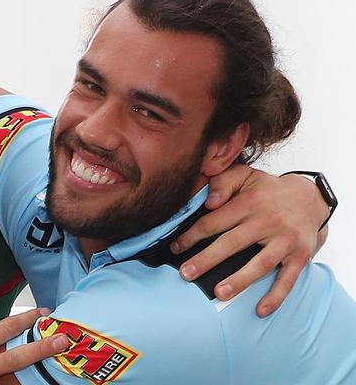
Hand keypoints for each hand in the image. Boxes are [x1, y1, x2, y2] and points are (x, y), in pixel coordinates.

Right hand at [0, 308, 67, 384]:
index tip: (42, 313)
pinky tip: (20, 377)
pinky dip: (8, 382)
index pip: (7, 328)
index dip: (27, 319)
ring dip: (30, 370)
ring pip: (10, 378)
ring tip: (48, 361)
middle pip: (19, 357)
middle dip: (44, 347)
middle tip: (63, 341)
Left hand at [170, 165, 329, 316]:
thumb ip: (223, 182)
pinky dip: (276, 296)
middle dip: (206, 260)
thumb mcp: (245, 175)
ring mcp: (284, 241)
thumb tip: (209, 202)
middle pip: (232, 243)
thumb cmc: (268, 190)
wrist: (311, 198)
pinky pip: (288, 279)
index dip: (192, 236)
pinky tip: (260, 310)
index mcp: (248, 204)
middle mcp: (266, 222)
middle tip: (186, 274)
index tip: (175, 249)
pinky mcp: (300, 256)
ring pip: (260, 264)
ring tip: (219, 293)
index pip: (213, 221)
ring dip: (240, 281)